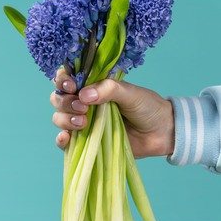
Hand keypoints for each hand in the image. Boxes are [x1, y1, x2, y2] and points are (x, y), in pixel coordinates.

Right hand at [50, 69, 174, 158]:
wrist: (161, 133)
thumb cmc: (148, 108)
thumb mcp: (131, 93)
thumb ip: (109, 89)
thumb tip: (84, 95)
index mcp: (94, 86)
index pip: (68, 78)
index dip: (63, 80)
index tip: (72, 86)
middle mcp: (85, 102)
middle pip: (59, 98)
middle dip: (65, 102)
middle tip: (83, 107)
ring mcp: (84, 122)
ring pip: (59, 118)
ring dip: (65, 119)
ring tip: (83, 123)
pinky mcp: (87, 141)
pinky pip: (65, 142)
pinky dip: (61, 140)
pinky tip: (66, 138)